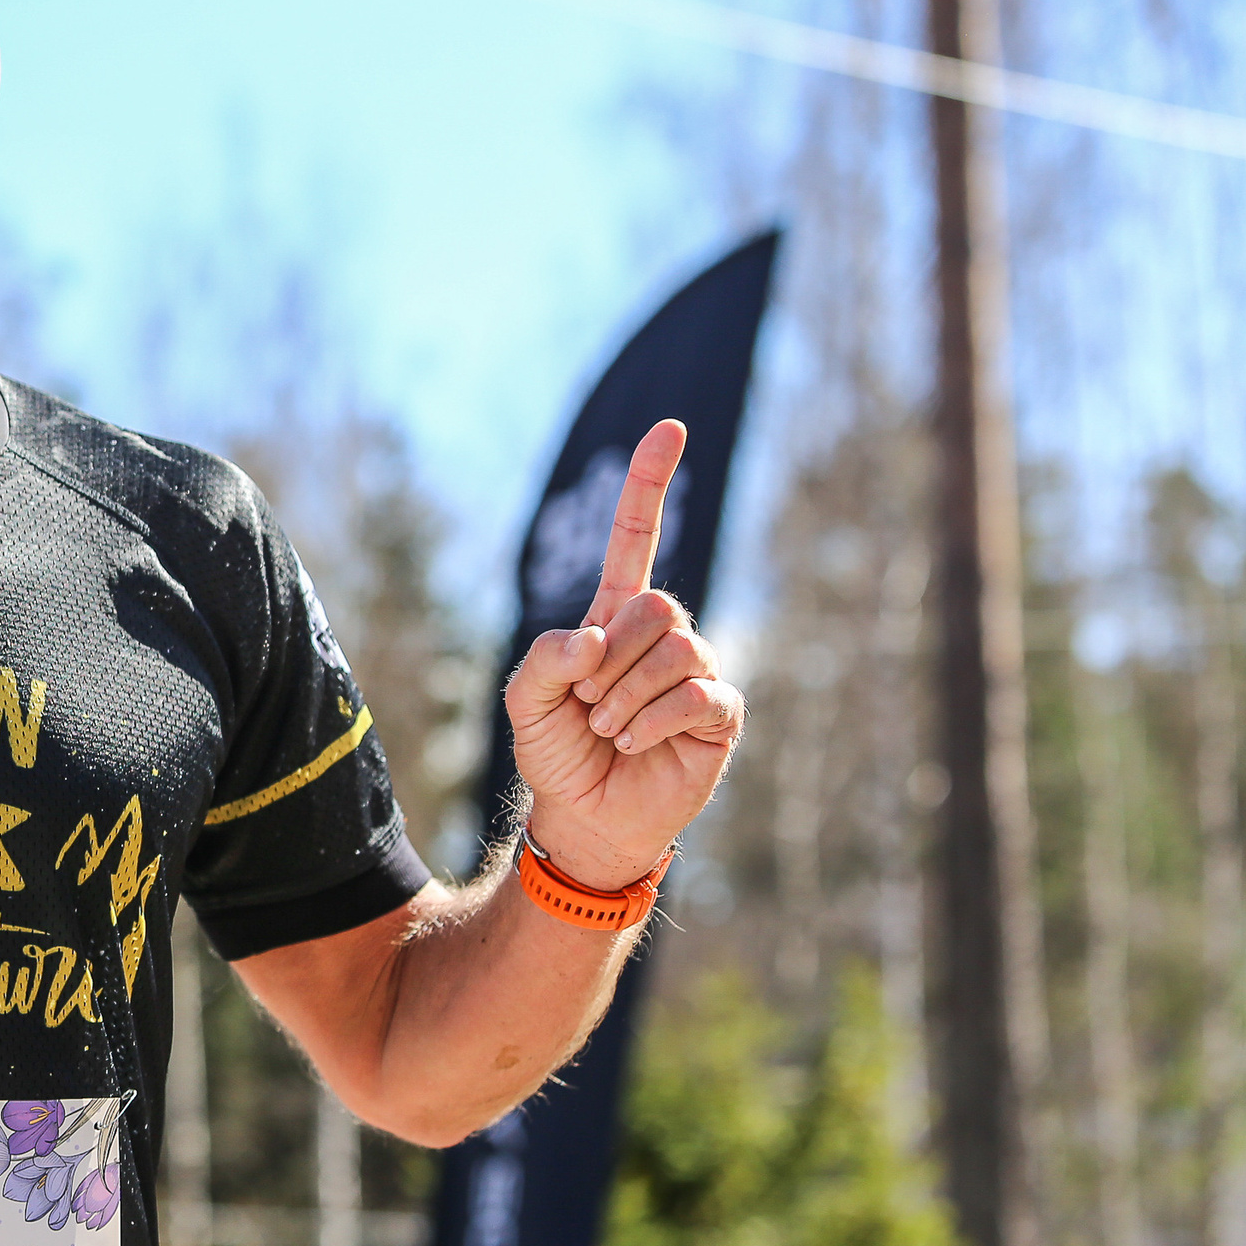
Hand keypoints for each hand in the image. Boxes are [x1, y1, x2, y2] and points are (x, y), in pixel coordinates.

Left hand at [503, 420, 743, 890]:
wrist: (585, 817)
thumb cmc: (558, 752)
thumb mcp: (525, 702)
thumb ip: (541, 660)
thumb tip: (593, 636)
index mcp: (615, 615)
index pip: (635, 537)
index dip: (649, 484)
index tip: (667, 428)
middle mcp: (663, 634)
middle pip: (654, 605)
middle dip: (610, 661)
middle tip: (590, 706)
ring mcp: (697, 670)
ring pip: (676, 647)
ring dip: (626, 696)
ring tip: (610, 729)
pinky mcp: (720, 713)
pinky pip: (696, 694)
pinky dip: (652, 720)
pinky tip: (636, 742)